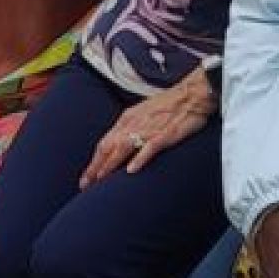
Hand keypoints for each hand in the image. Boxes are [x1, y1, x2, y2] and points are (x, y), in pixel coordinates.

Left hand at [79, 64, 216, 187]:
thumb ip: (131, 128)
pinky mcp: (166, 133)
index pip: (105, 142)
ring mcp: (150, 128)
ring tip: (101, 180)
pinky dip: (140, 158)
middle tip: (85, 184)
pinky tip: (132, 170)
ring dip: (110, 164)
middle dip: (95, 167)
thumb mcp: (144, 112)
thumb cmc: (171, 103)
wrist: (193, 93)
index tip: (86, 177)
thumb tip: (119, 145)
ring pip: (124, 147)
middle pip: (109, 146)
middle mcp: (135, 123)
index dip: (94, 160)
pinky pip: (150, 146)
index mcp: (128, 118)